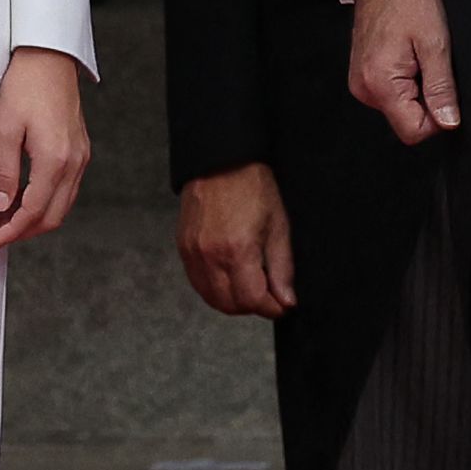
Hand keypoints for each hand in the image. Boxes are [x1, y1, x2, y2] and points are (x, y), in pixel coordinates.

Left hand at [0, 47, 89, 249]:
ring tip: (10, 219)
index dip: (13, 231)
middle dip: (27, 231)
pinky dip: (49, 201)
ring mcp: (81, 156)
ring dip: (38, 218)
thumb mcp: (4, 129)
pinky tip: (29, 198)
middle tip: (0, 235)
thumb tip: (2, 206)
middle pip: (54, 215)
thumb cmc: (25, 86)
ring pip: (64, 204)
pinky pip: (68, 188)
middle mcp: (74, 162)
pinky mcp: (80, 149)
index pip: (33, 211)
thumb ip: (5, 172)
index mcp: (54, 160)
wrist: (48, 58)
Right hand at [177, 163, 296, 317]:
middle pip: (230, 306)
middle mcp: (210, 257)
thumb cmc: (252, 187)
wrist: (220, 161)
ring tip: (250, 285)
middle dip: (252, 306)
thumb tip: (287, 301)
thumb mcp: (278, 226)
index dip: (272, 308)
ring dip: (233, 301)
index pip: (252, 301)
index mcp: (237, 251)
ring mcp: (193, 254)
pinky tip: (230, 276)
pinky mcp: (183, 249)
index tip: (282, 304)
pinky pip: (199, 283)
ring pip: (212, 299)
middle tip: (268, 295)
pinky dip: (216, 288)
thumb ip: (282, 268)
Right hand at [348, 0, 459, 144]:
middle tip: (428, 64)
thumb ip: (442, 88)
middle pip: (406, 121)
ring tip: (416, 56)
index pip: (413, 131)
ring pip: (400, 107)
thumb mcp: (436, 44)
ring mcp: (361, 83)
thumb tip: (448, 120)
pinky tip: (406, 56)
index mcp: (381, 84)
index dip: (437, 118)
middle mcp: (365, 88)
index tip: (444, 92)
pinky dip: (405, 81)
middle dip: (426, 100)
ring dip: (416, 89)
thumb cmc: (407, 1)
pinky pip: (390, 93)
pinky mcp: (363, 76)